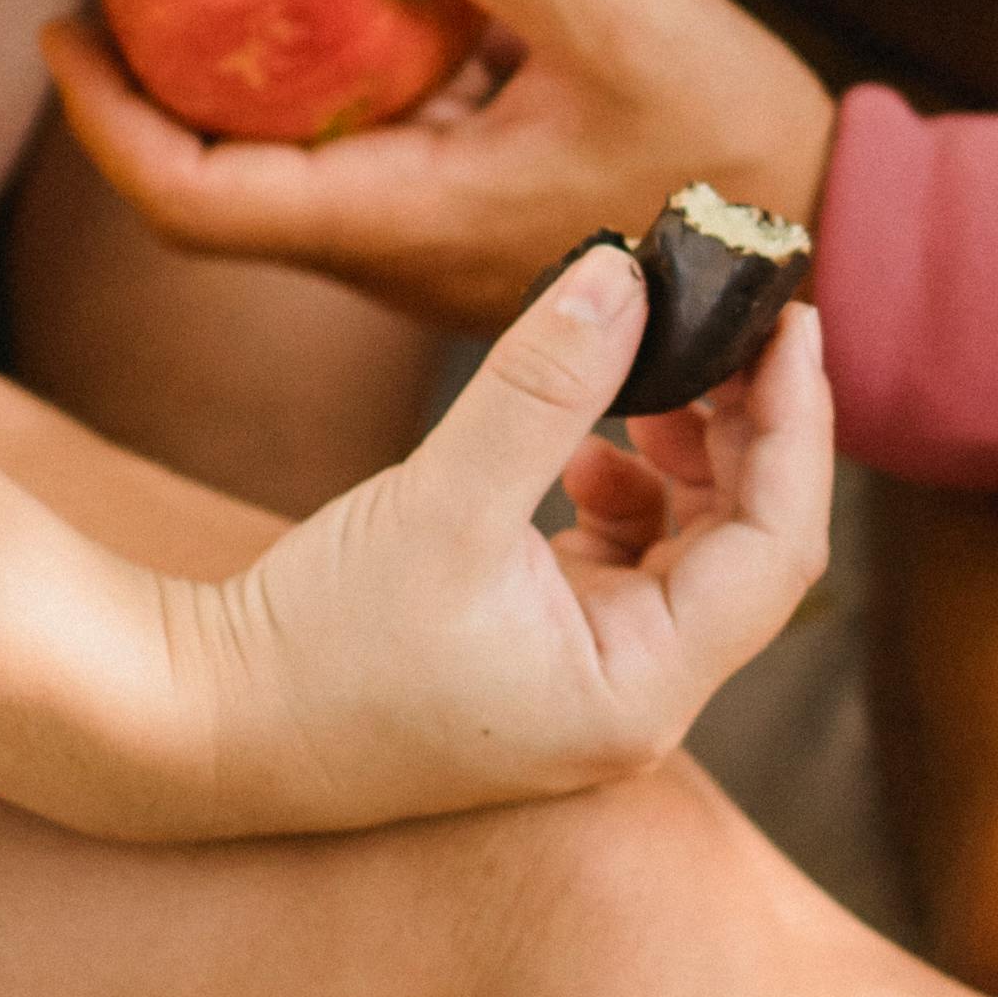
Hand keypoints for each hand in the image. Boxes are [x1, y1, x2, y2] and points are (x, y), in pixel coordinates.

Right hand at [0, 237, 828, 841]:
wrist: (197, 726)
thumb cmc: (316, 640)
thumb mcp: (441, 498)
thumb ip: (543, 383)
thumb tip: (628, 271)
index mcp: (639, 692)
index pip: (778, 548)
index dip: (800, 426)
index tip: (795, 319)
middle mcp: (632, 704)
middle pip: (749, 549)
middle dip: (748, 429)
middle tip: (728, 319)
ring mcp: (586, 688)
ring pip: (692, 554)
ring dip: (690, 456)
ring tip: (650, 371)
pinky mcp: (537, 661)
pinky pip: (627, 566)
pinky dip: (627, 492)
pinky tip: (586, 446)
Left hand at [39, 0, 838, 329]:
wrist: (830, 235)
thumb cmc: (730, 142)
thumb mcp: (613, 12)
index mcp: (406, 224)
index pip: (195, 200)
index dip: (104, 122)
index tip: (61, 32)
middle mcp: (398, 255)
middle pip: (216, 191)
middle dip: (149, 88)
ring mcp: (434, 246)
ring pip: (288, 174)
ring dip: (235, 83)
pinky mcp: (473, 221)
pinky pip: (362, 157)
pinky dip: (324, 83)